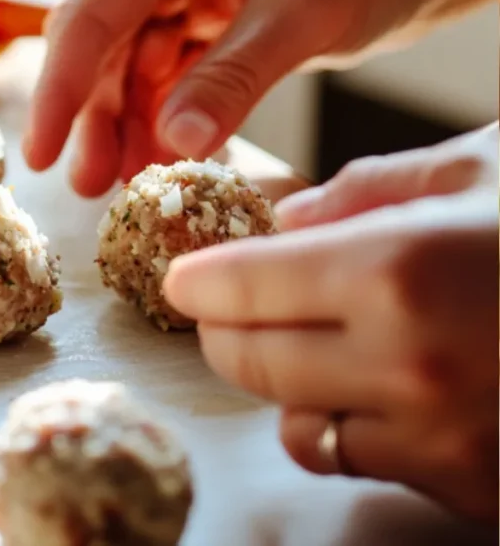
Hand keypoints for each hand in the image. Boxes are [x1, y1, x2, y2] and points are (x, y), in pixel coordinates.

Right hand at [23, 0, 498, 196]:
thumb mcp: (307, 10)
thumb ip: (233, 77)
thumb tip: (171, 144)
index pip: (92, 11)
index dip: (59, 86)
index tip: (39, 151)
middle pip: (102, 42)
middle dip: (92, 115)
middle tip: (86, 183)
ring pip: (134, 65)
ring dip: (127, 124)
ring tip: (124, 184)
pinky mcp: (215, 15)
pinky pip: (173, 74)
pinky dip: (167, 118)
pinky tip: (166, 158)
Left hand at [163, 123, 499, 520]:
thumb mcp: (484, 166)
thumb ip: (369, 188)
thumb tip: (287, 214)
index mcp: (399, 268)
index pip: (239, 284)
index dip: (199, 278)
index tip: (185, 273)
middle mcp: (408, 365)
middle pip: (249, 361)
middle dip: (226, 329)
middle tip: (228, 305)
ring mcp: (443, 442)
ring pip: (297, 424)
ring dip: (287, 382)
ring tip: (315, 342)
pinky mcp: (475, 489)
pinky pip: (365, 461)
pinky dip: (352, 424)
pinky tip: (386, 385)